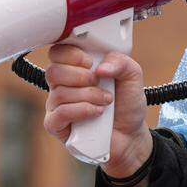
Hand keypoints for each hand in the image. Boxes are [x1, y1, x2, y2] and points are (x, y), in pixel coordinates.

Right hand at [42, 45, 152, 186]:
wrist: (130, 133)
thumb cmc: (126, 103)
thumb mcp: (132, 75)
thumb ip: (120, 61)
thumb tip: (100, 67)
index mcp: (75, 67)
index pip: (58, 52)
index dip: (71, 54)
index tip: (90, 61)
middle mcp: (62, 85)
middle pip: (53, 71)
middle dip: (81, 76)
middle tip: (99, 82)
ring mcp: (57, 105)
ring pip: (59, 93)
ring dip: (88, 96)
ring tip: (106, 101)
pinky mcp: (57, 125)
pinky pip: (59, 114)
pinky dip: (81, 111)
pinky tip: (97, 112)